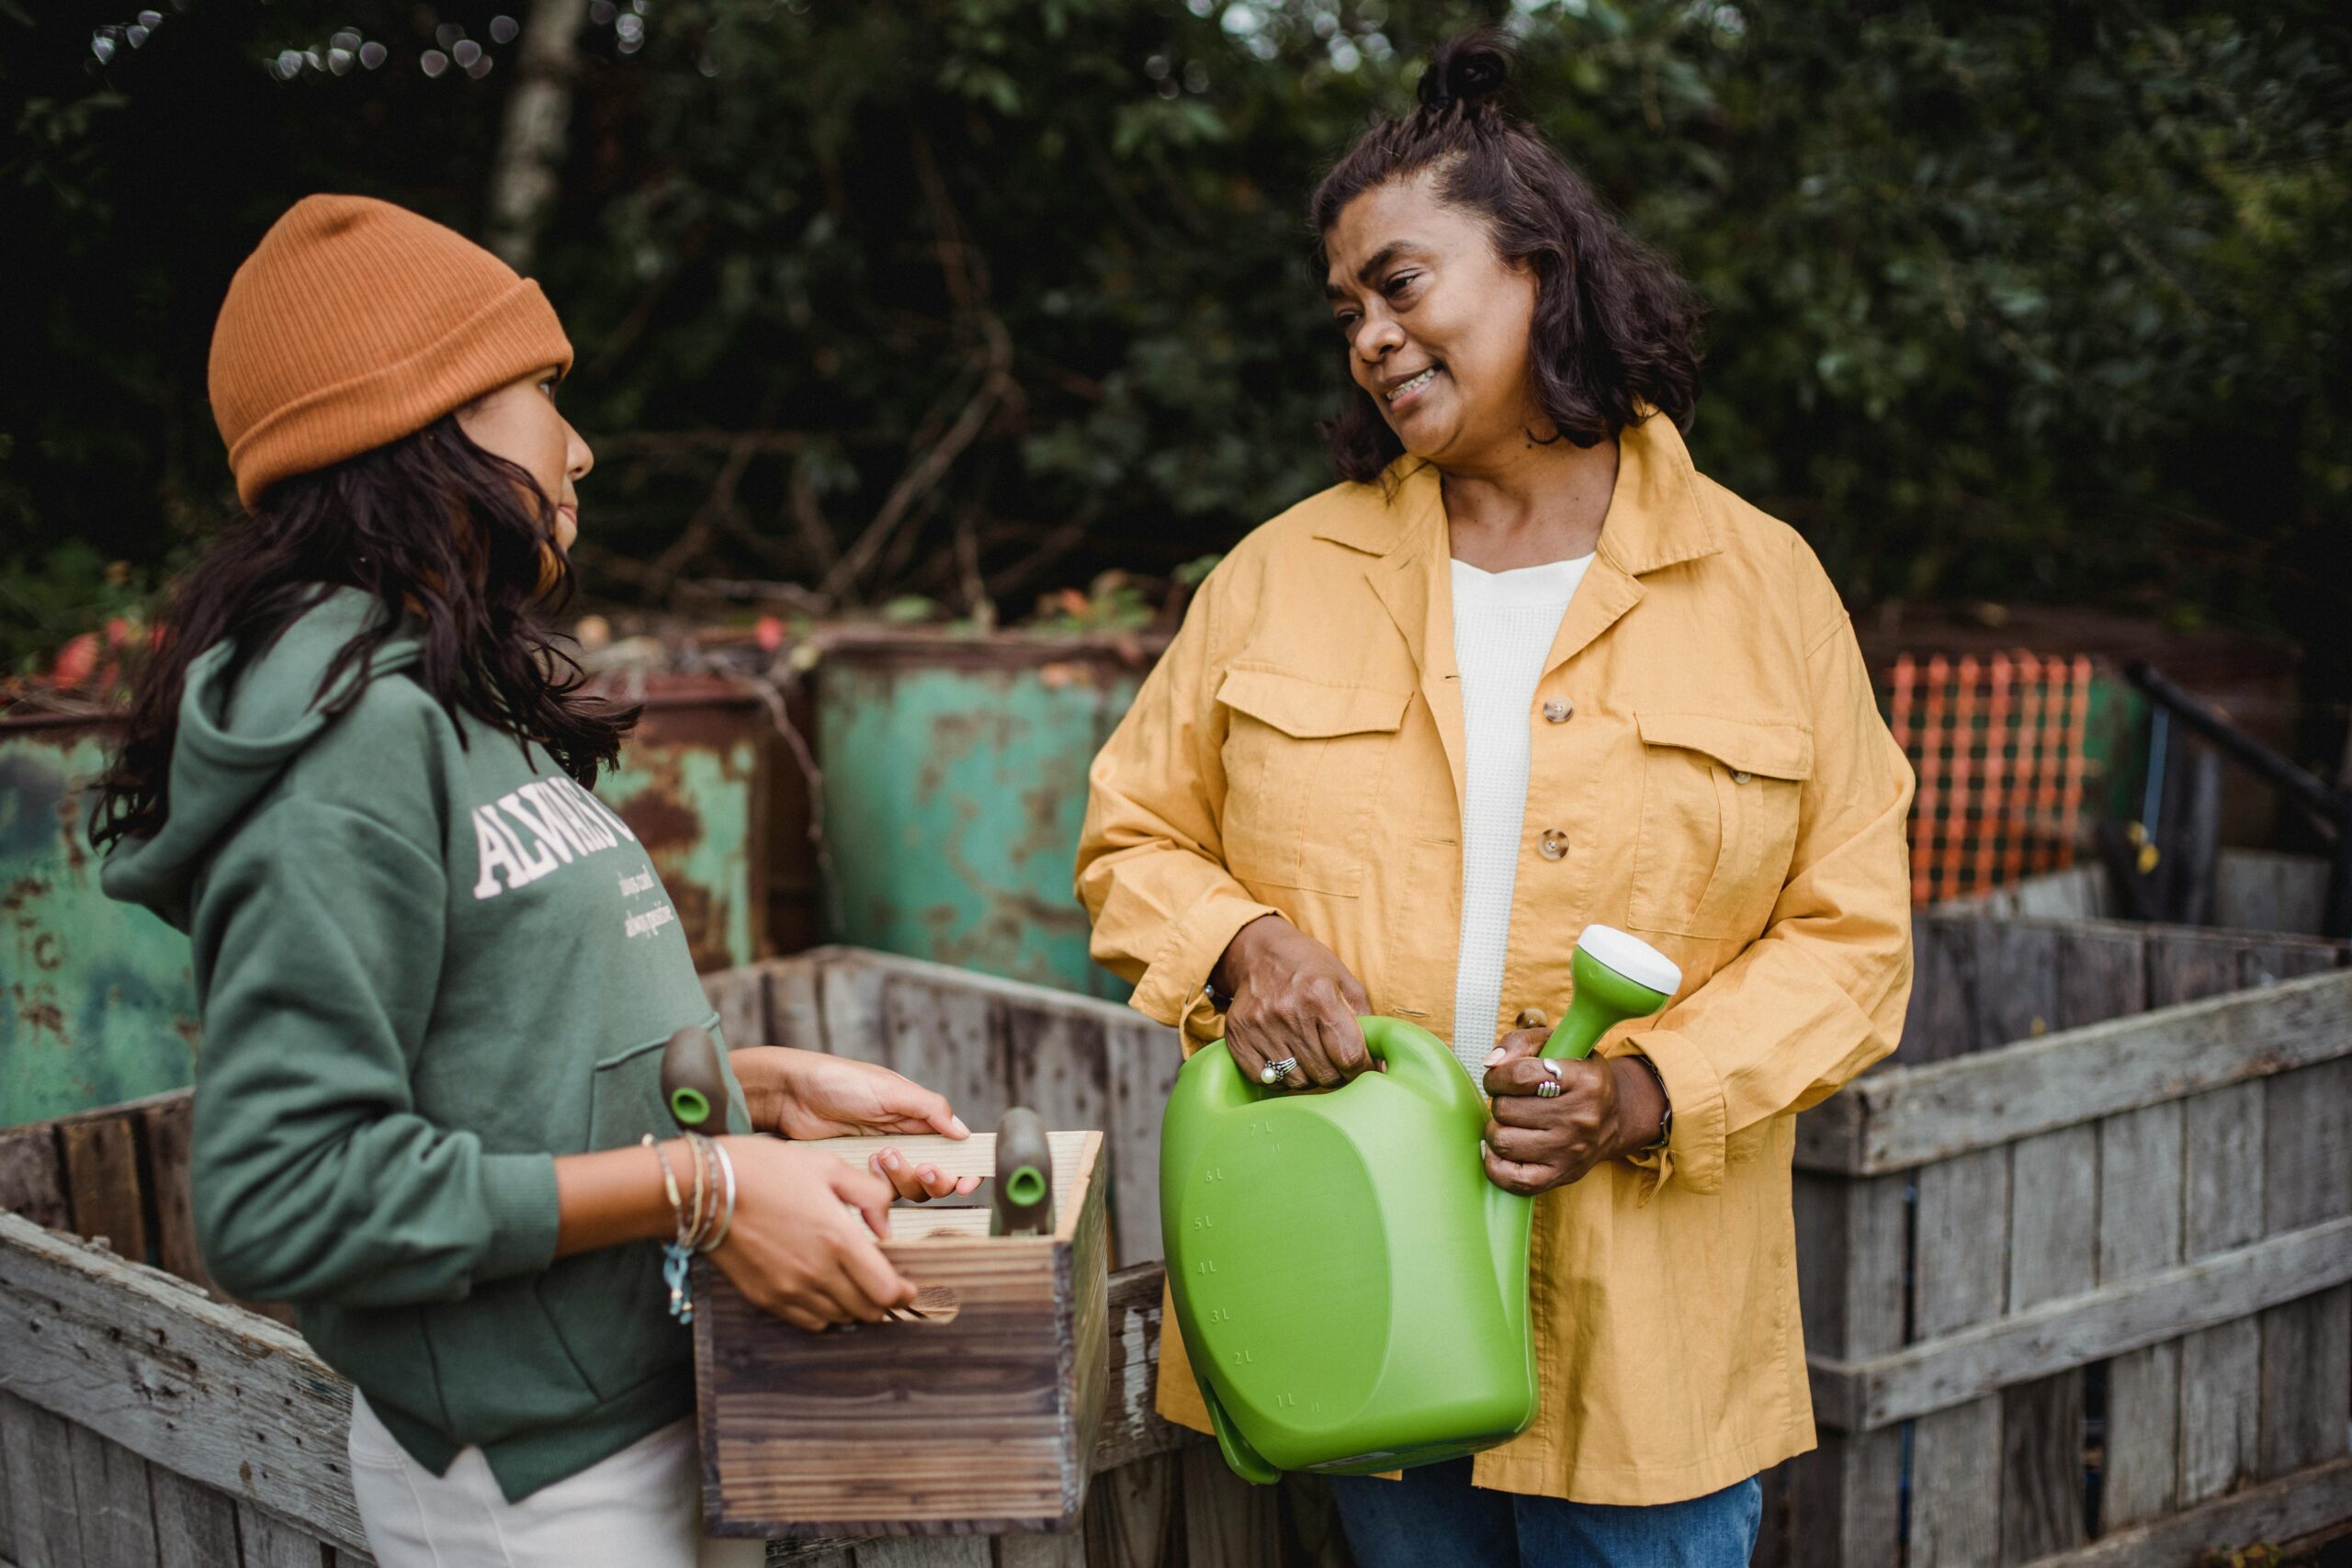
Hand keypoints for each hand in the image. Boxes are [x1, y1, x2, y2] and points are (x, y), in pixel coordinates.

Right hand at [707, 1136, 916, 1331]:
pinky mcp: (766, 1298)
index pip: (886, 1290)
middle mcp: (817, 1273)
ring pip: (839, 1319)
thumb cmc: (766, 1170)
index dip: (904, 1293)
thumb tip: (886, 1224)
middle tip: (887, 1287)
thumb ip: (869, 1194)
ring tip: (856, 1289)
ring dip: (854, 1308)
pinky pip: (808, 1322)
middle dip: (883, 1302)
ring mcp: (789, 1290)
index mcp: (838, 1239)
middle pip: (867, 1311)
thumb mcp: (827, 1165)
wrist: (706, 1188)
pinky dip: (824, 1314)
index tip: (910, 1286)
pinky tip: (825, 1294)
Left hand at [731, 1047, 978, 1202]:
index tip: (967, 1181)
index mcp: (917, 1117)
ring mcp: (880, 1161)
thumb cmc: (838, 1081)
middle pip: (936, 1177)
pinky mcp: (857, 1174)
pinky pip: (879, 1194)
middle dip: (936, 1178)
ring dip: (904, 1178)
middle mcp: (904, 1140)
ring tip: (883, 1155)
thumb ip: (930, 1109)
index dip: (965, 1167)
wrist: (789, 1094)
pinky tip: (867, 1165)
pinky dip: (879, 1186)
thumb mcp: (889, 1089)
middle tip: (924, 1167)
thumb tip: (963, 1133)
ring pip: (909, 1190)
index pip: (953, 1147)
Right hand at [1211, 915, 1375, 1088]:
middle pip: (1325, 1074)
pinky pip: (1266, 1080)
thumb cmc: (1310, 969)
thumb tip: (1380, 1067)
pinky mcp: (1238, 1036)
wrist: (1260, 953)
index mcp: (1320, 996)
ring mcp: (1260, 1026)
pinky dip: (1280, 1078)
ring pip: (1297, 1081)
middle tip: (1335, 1060)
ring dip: (1309, 1076)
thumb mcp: (1345, 983)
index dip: (1362, 1068)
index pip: (1350, 1055)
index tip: (1363, 1067)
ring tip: (1310, 1055)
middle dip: (1337, 1074)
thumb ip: (1367, 1023)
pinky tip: (1286, 1059)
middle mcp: (1288, 1012)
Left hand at [1478, 1030, 1664, 1194]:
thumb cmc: (1575, 1076)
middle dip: (1499, 1102)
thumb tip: (1490, 1064)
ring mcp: (1571, 1151)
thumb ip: (1519, 1042)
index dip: (1497, 1077)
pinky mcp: (1562, 1175)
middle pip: (1506, 1110)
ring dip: (1497, 1129)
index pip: (1518, 1076)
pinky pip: (1513, 1179)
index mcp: (1584, 1080)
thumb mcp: (1557, 1045)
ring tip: (1511, 1123)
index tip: (1499, 1079)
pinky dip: (1495, 1164)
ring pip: (1503, 1141)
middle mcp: (1581, 1118)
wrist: (1613, 1117)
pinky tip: (1502, 1149)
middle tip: (1511, 1102)